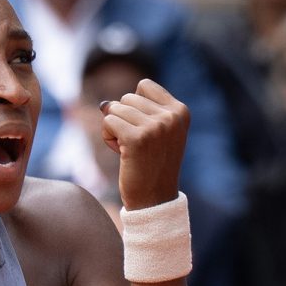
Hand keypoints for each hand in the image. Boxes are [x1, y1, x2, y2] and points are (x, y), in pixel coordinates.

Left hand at [100, 79, 189, 212]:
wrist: (154, 199)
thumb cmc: (152, 165)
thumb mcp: (157, 133)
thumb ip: (139, 112)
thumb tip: (104, 104)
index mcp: (180, 111)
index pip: (144, 86)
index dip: (135, 105)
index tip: (144, 129)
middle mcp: (171, 117)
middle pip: (128, 97)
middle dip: (124, 119)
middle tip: (136, 145)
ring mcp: (155, 127)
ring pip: (115, 108)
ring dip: (114, 129)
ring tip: (129, 150)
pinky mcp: (137, 139)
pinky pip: (108, 121)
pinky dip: (108, 137)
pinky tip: (120, 153)